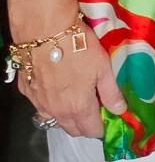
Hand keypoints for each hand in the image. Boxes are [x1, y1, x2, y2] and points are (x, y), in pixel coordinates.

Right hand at [13, 14, 123, 137]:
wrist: (44, 30)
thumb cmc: (78, 47)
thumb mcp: (103, 68)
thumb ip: (111, 93)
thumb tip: (120, 110)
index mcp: (78, 107)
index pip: (91, 131)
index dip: (102, 127)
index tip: (108, 117)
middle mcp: (56, 110)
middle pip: (72, 129)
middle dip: (85, 125)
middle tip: (95, 108)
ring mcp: (38, 102)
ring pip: (54, 119)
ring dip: (66, 116)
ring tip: (76, 99)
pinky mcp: (26, 90)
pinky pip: (40, 105)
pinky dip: (50, 103)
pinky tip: (56, 88)